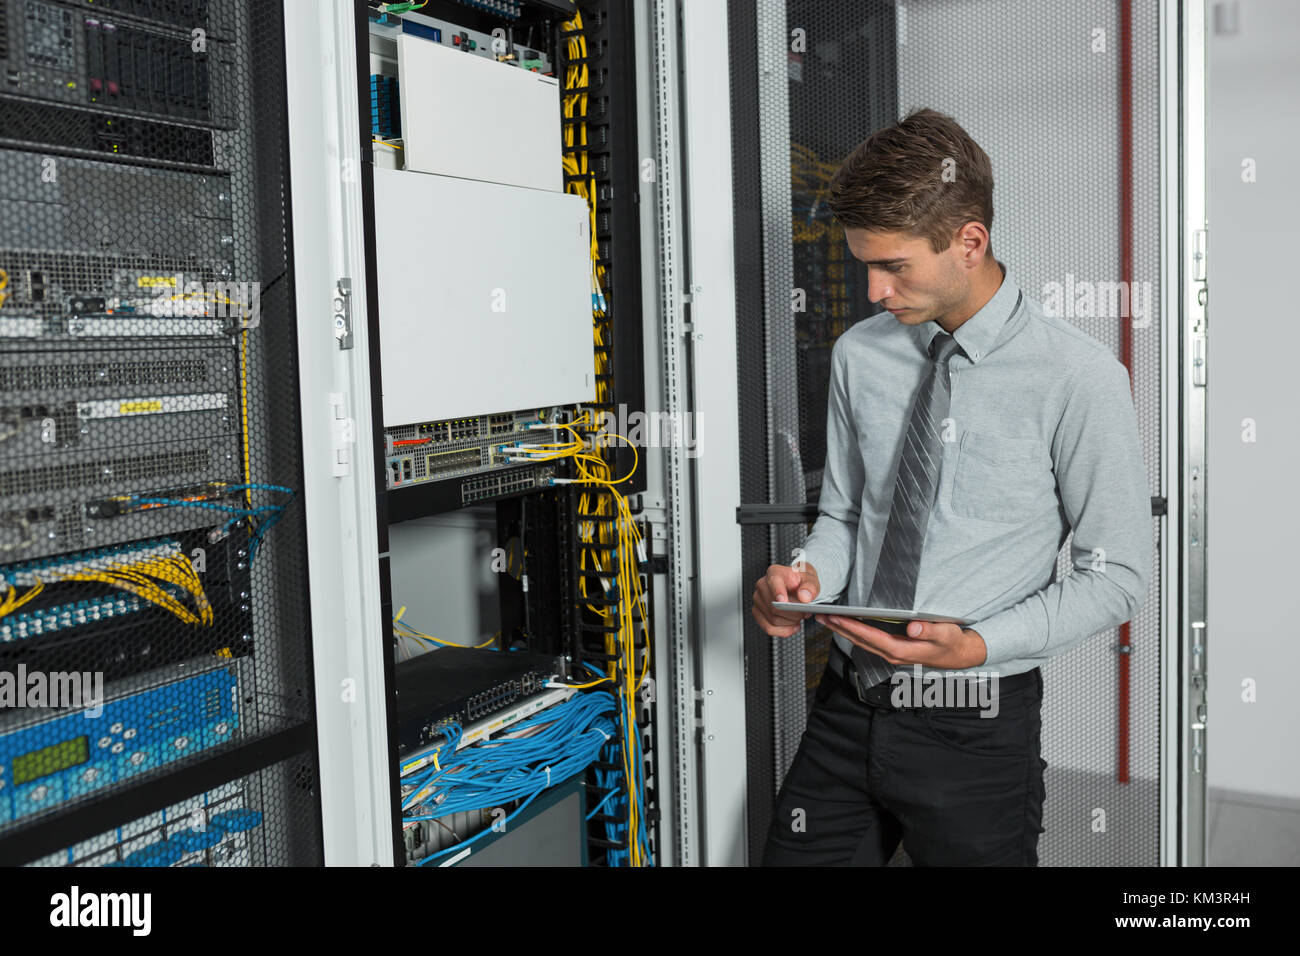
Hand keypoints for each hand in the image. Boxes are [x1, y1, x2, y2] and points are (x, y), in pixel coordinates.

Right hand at [751, 562, 821, 636]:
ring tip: (799, 616)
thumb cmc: (801, 582)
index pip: (773, 583)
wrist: (798, 586)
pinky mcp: (758, 613)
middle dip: (793, 614)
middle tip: (805, 612)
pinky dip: (783, 630)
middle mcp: (763, 585)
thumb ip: (810, 587)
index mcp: (774, 573)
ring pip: (772, 620)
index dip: (778, 593)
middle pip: (774, 606)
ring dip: (790, 622)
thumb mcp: (811, 580)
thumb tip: (804, 597)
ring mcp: (758, 600)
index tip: (783, 601)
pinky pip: (769, 628)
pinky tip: (793, 625)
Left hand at [814, 616, 987, 669]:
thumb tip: (912, 627)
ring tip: (826, 619)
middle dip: (840, 628)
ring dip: (843, 631)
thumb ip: (930, 630)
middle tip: (821, 616)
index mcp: (902, 650)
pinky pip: (868, 642)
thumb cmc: (951, 643)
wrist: (958, 655)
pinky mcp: (892, 650)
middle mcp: (893, 654)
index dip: (853, 628)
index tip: (838, 618)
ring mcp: (891, 654)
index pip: (872, 637)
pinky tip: (845, 625)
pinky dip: (853, 633)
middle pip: (860, 641)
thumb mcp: (945, 634)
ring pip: (861, 642)